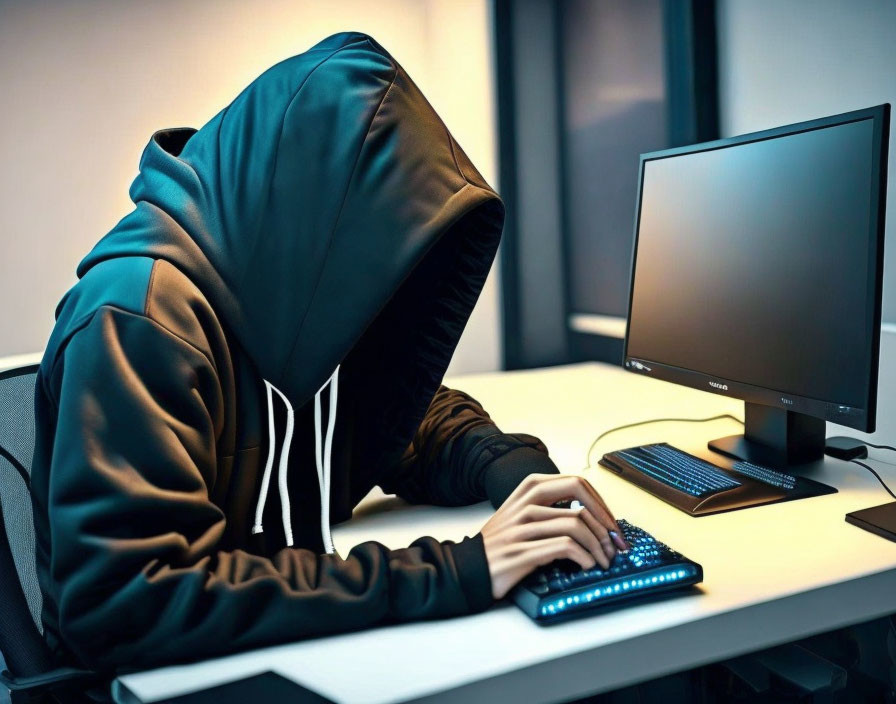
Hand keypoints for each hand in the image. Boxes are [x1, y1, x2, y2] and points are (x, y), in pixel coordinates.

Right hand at [480, 473, 627, 598]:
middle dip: (605, 522)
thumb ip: (548, 506)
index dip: (601, 504)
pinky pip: (564, 547)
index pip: (576, 483)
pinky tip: (587, 565)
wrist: (468, 569)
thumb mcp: (520, 514)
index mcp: (528, 489)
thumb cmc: (500, 545)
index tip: (613, 525)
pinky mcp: (521, 552)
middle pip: (579, 499)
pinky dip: (584, 556)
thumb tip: (591, 515)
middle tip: (616, 544)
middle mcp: (525, 504)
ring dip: (598, 545)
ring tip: (603, 561)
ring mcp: (522, 527)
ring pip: (576, 524)